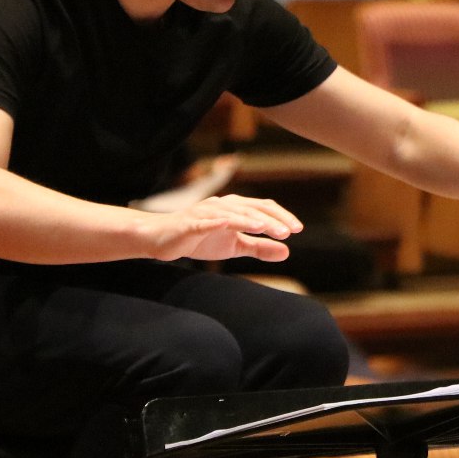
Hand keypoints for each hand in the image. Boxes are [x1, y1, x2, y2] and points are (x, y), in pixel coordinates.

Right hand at [143, 194, 301, 262]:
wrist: (161, 239)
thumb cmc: (199, 239)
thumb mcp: (234, 246)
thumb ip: (259, 247)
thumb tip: (287, 252)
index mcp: (235, 209)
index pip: (263, 208)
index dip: (281, 216)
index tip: (297, 229)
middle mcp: (222, 205)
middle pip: (251, 208)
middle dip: (272, 219)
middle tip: (289, 231)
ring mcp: (206, 212)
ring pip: (232, 213)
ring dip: (250, 220)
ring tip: (267, 228)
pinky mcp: (190, 223)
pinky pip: (206, 221)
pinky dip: (219, 222)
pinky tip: (230, 225)